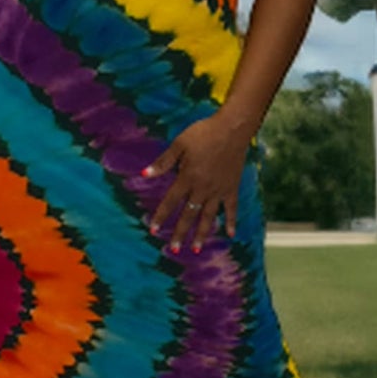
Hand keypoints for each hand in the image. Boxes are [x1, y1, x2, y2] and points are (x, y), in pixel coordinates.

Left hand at [144, 111, 253, 252]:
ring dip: (201, 234)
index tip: (153, 229)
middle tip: (173, 249)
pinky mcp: (232, 188)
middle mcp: (202, 188)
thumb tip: (144, 174)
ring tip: (195, 248)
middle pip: (189, 215)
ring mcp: (218, 190)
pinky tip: (230, 235)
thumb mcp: (179, 144)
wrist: (232, 129)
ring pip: (208, 216)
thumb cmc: (204, 133)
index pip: (171, 201)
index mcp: (187, 178)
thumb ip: (163, 162)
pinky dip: (231, 221)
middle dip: (180, 233)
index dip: (161, 216)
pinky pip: (232, 209)